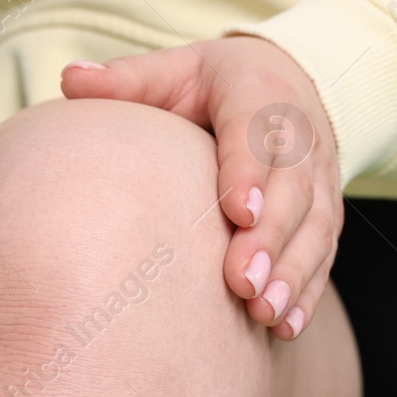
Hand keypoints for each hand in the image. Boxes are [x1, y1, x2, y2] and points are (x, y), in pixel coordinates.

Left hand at [60, 37, 343, 338]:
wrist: (289, 82)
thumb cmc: (213, 85)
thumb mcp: (175, 69)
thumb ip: (128, 79)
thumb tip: (70, 79)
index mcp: (259, 92)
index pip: (258, 131)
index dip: (250, 171)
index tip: (237, 212)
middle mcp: (301, 137)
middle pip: (293, 191)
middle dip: (271, 239)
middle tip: (242, 283)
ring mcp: (320, 179)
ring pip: (316, 228)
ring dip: (292, 274)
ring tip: (264, 313)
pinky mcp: (325, 213)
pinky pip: (325, 254)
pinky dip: (308, 291)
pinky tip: (286, 326)